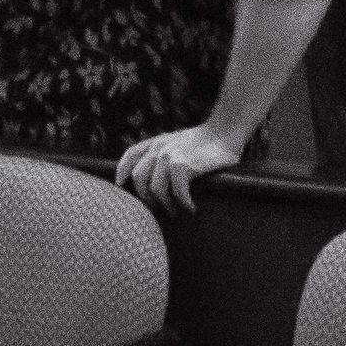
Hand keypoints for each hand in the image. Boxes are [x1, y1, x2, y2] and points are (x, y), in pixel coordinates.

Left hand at [116, 122, 242, 213]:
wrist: (225, 132)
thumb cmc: (204, 142)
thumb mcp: (176, 142)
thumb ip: (163, 153)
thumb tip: (153, 179)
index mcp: (156, 142)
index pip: (130, 155)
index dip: (122, 172)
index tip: (121, 186)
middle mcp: (159, 148)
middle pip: (139, 178)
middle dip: (146, 197)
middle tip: (158, 209)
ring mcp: (170, 156)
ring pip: (155, 189)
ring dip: (165, 205)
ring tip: (175, 212)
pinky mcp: (184, 165)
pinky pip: (177, 192)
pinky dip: (183, 203)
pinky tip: (191, 208)